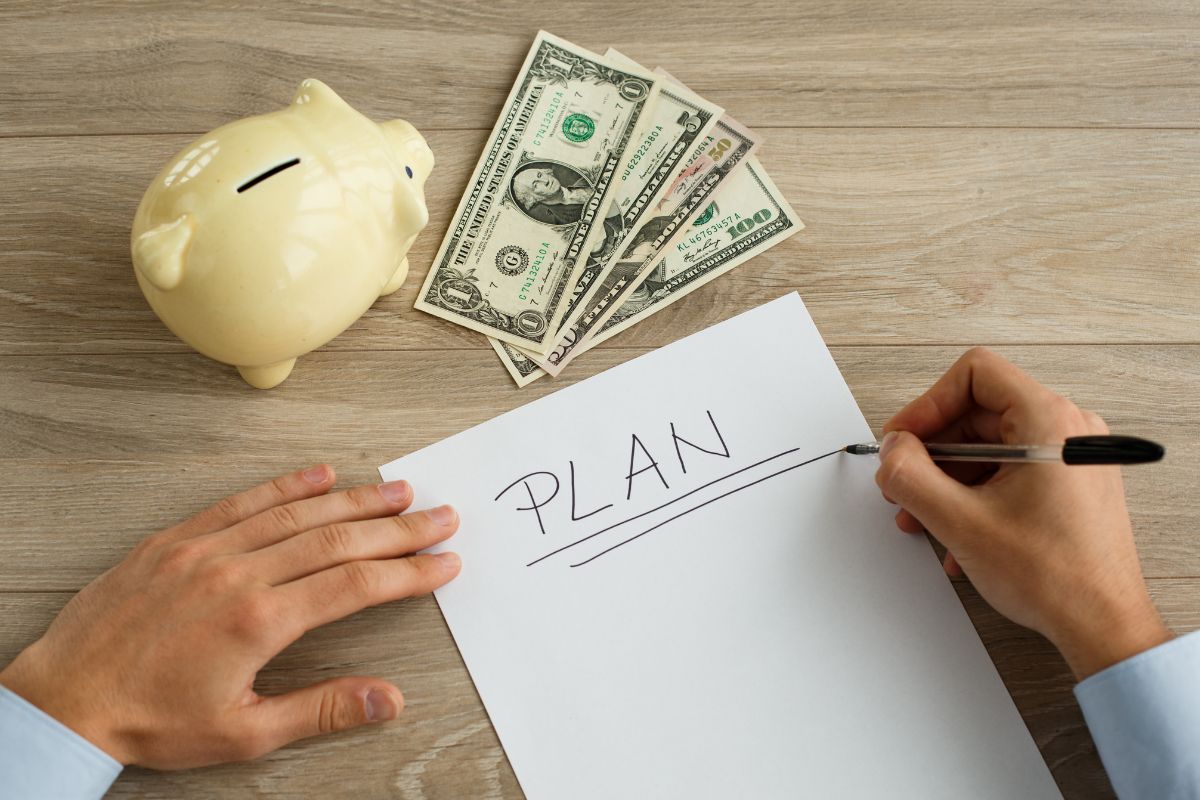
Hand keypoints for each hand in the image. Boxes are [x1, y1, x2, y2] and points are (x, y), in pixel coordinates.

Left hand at [0, 465, 460, 767]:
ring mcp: (206, 550)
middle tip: (441, 516)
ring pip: (297, 513)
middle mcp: (238, 574)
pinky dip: (286, 485)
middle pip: (338, 539)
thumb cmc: (149, 720)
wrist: (65, 701)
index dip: (408, 571)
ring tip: (398, 490)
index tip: (443, 562)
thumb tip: (387, 699)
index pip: (356, 583)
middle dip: (399, 528)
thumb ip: (321, 710)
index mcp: (259, 621)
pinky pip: (242, 502)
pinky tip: (320, 475)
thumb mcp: (242, 733)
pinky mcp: (177, 539)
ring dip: (355, 499)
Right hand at [875, 347, 1169, 679]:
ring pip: (989, 446)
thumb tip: (892, 450)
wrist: (1102, 625)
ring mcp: (1071, 457)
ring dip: (948, 479)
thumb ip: (911, 476)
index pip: (975, 374)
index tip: (904, 438)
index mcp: (1049, 423)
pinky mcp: (1069, 483)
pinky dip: (974, 493)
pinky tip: (957, 532)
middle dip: (932, 451)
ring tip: (924, 516)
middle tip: (905, 482)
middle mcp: (1068, 431)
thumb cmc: (1057, 577)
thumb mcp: (959, 521)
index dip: (927, 404)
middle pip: (977, 412)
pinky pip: (1008, 471)